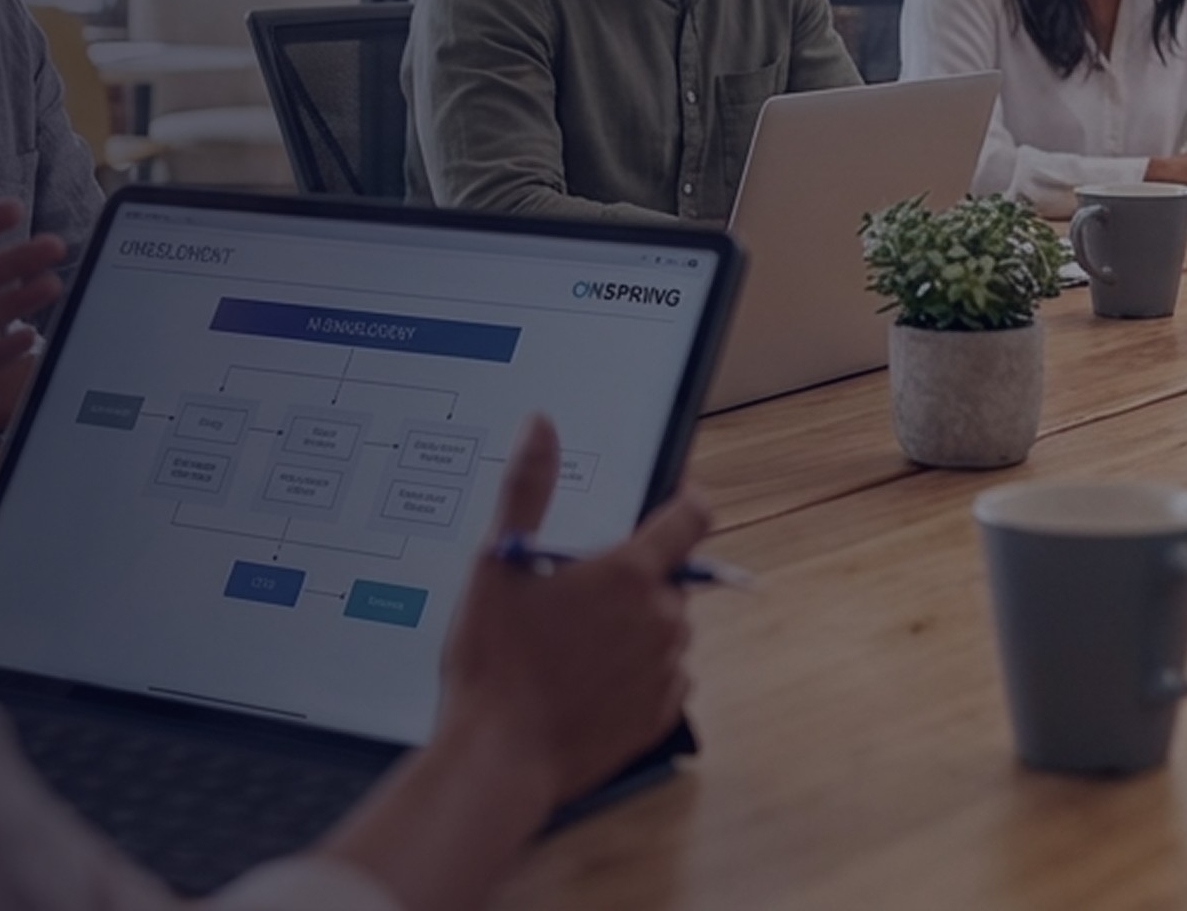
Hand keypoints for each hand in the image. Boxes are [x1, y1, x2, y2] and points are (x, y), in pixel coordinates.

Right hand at [318, 416, 708, 910]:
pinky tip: (584, 682)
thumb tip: (540, 425)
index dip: (686, 498)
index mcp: (631, 573)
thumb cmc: (494, 665)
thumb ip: (526, 488)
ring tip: (570, 646)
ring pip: (663, 628)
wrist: (498, 761)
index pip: (691, 516)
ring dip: (632, 626)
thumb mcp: (498, 563)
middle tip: (575, 594)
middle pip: (667, 578)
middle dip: (632, 577)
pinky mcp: (658, 715)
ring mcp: (665, 670)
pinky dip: (633, 673)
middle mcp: (662, 618)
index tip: (672, 495)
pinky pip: (661, 678)